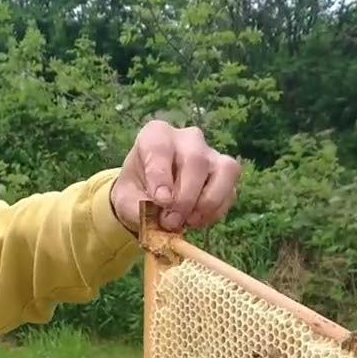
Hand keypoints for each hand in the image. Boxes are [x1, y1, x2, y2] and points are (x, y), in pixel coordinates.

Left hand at [110, 119, 242, 232]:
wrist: (150, 197)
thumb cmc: (137, 191)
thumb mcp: (126, 199)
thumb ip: (138, 208)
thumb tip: (162, 218)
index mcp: (157, 135)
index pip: (160, 147)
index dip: (161, 176)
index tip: (160, 201)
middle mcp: (188, 139)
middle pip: (196, 160)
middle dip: (185, 198)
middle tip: (170, 222)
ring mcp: (212, 154)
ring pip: (225, 170)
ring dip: (207, 202)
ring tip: (188, 221)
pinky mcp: (227, 175)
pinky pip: (231, 191)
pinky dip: (215, 212)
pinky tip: (196, 220)